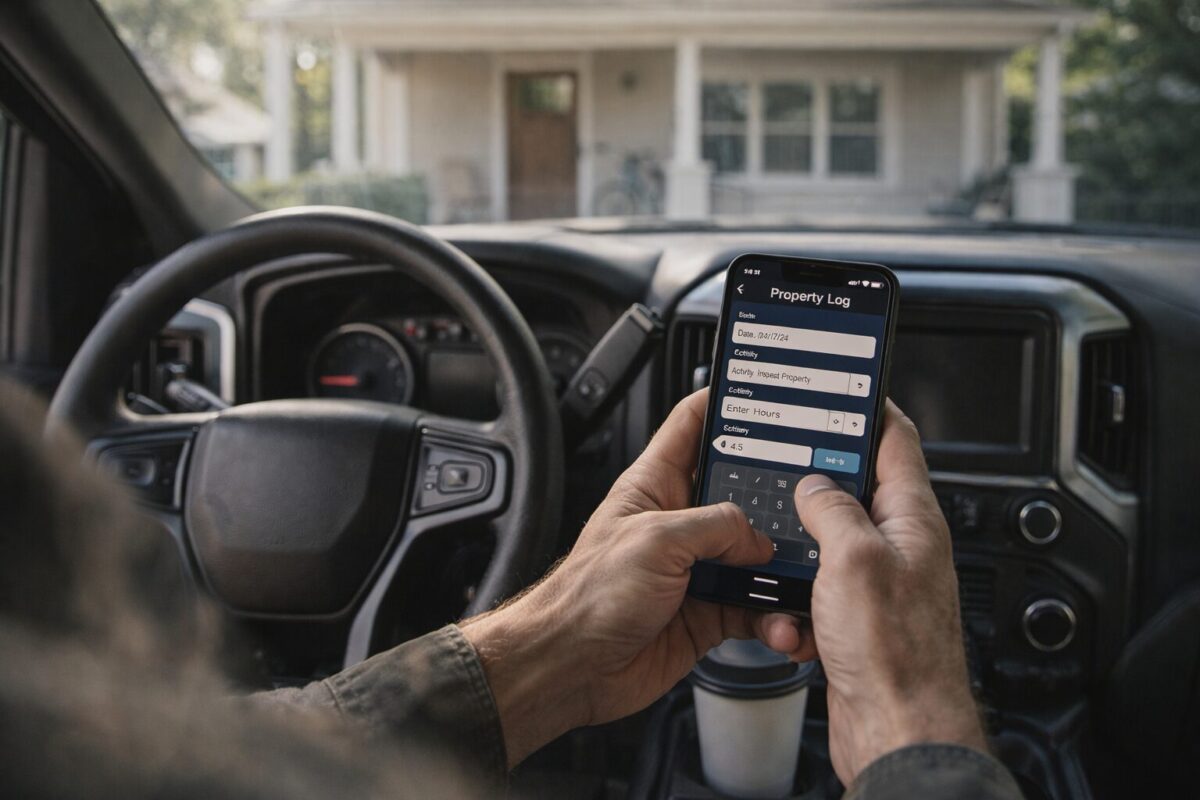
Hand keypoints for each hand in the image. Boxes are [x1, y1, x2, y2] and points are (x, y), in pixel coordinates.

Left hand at [461, 389, 795, 765]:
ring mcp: (696, 568)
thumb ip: (717, 526)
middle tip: (810, 496)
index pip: (692, 426)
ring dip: (780, 567)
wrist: (572, 667)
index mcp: (655, 485)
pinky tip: (780, 619)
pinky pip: (755, 607)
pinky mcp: (707, 612)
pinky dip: (773, 615)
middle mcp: (679, 523)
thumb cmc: (587, 597)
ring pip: (756, 556)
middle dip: (775, 496)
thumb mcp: (656, 539)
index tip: (765, 396)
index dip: (725, 405)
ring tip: (801, 570)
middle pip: (739, 493)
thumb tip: (759, 537)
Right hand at [765, 401, 986, 783]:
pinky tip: (792, 617)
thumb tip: (814, 483)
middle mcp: (899, 546)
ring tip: (782, 558)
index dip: (870, 406)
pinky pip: (817, 590)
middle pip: (856, 489)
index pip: (897, 440)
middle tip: (784, 469)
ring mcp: (878, 583)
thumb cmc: (894, 653)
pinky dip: (797, 599)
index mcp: (912, 518)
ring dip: (799, 550)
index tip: (844, 385)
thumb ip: (832, 507)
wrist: (897, 730)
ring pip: (828, 543)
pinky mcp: (856, 619)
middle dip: (816, 484)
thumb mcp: (853, 557)